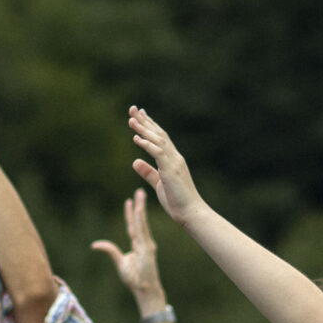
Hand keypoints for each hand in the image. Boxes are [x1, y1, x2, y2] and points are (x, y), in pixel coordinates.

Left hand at [90, 189, 165, 309]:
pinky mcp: (148, 248)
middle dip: (139, 206)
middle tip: (139, 192)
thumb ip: (110, 251)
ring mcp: (147, 244)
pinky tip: (139, 210)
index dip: (130, 214)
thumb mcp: (119, 262)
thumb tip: (95, 244)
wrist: (144, 289)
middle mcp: (144, 242)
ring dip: (141, 208)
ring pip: (142, 223)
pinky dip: (141, 220)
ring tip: (140, 195)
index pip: (133, 226)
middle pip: (139, 221)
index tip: (129, 202)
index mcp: (138, 245)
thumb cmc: (135, 279)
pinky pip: (143, 231)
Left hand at [125, 106, 208, 222]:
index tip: (139, 115)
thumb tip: (135, 161)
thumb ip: (148, 172)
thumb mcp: (158, 185)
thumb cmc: (178, 202)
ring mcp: (174, 162)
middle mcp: (174, 157)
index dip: (149, 126)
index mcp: (172, 160)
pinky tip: (136, 138)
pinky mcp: (171, 170)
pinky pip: (158, 153)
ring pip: (158, 140)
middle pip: (158, 134)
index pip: (160, 138)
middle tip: (133, 108)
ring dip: (144, 129)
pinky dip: (147, 144)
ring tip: (131, 119)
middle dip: (145, 121)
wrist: (192, 213)